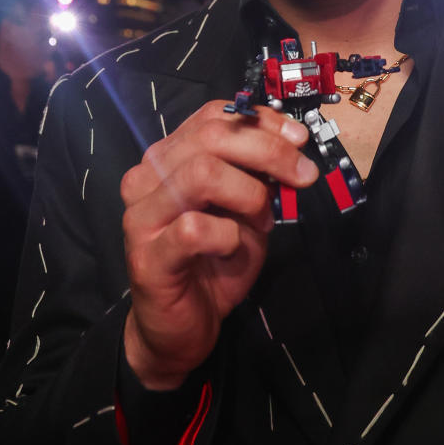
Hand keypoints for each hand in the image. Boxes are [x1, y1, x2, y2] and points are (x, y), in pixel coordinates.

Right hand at [120, 102, 318, 388]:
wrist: (180, 327)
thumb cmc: (214, 263)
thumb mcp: (246, 210)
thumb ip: (258, 176)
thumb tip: (292, 146)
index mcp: (169, 158)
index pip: (213, 117)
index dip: (260, 121)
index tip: (298, 139)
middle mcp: (147, 177)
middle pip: (210, 138)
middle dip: (268, 151)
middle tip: (302, 176)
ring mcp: (141, 215)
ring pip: (201, 174)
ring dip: (248, 194)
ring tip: (263, 221)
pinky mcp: (147, 255)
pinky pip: (195, 229)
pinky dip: (228, 235)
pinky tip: (232, 248)